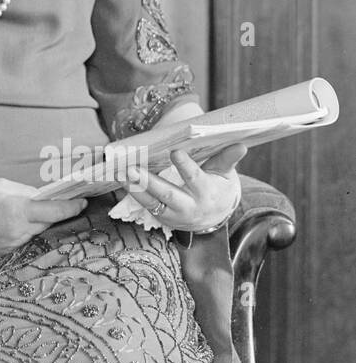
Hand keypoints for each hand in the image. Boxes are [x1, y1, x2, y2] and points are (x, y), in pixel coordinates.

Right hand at [0, 177, 87, 257]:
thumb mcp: (1, 185)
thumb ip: (26, 193)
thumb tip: (43, 198)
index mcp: (19, 212)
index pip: (56, 211)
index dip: (72, 207)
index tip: (82, 202)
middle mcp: (18, 233)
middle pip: (47, 224)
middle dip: (52, 214)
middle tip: (55, 203)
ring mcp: (11, 246)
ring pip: (34, 234)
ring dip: (35, 224)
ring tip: (21, 212)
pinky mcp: (3, 254)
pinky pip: (21, 242)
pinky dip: (21, 232)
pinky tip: (7, 224)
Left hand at [124, 144, 245, 232]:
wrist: (213, 217)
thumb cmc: (217, 188)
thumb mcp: (225, 174)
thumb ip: (227, 159)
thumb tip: (240, 145)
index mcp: (206, 193)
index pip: (195, 178)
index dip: (186, 166)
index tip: (175, 151)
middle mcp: (189, 206)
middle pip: (167, 194)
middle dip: (149, 182)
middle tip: (132, 168)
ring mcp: (174, 214)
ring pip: (152, 203)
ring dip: (134, 188)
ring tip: (121, 173)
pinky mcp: (163, 217)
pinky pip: (146, 206)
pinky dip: (133, 193)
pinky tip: (122, 180)